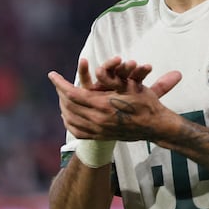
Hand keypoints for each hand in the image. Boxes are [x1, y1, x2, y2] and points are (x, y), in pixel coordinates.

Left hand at [48, 58, 182, 141]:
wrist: (155, 126)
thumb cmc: (145, 103)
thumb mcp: (129, 86)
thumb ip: (111, 80)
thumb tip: (96, 72)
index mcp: (104, 105)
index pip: (72, 94)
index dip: (60, 84)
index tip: (52, 75)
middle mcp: (98, 119)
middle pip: (68, 106)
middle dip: (60, 93)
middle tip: (58, 84)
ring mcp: (99, 130)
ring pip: (70, 119)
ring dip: (63, 107)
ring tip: (61, 97)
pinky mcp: (101, 137)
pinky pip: (78, 131)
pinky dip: (69, 123)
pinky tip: (68, 115)